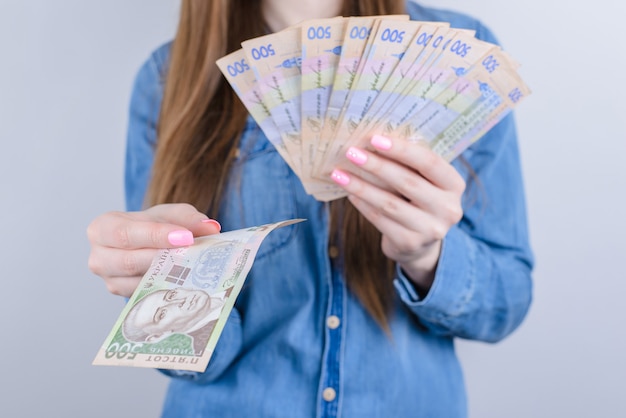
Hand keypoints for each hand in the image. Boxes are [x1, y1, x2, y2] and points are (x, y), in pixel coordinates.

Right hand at [87, 203, 220, 297]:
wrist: (149, 244)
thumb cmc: (155, 226)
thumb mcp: (171, 214)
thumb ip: (188, 218)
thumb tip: (210, 228)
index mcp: (103, 228)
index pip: (125, 233)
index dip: (155, 235)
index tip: (186, 237)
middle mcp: (99, 257)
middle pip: (128, 261)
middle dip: (162, 258)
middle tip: (192, 254)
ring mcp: (110, 281)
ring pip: (137, 283)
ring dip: (167, 276)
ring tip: (194, 267)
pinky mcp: (124, 298)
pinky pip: (144, 296)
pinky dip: (166, 288)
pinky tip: (186, 282)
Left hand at [330, 135, 464, 291]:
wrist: (420, 245)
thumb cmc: (418, 201)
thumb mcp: (424, 182)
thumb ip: (410, 165)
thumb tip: (372, 141)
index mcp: (454, 185)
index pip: (428, 162)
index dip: (401, 149)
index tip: (374, 138)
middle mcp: (448, 208)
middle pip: (407, 182)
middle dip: (376, 165)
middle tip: (351, 152)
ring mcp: (430, 229)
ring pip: (389, 203)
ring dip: (361, 186)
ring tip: (339, 174)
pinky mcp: (409, 243)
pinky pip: (380, 220)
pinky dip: (362, 204)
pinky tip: (348, 193)